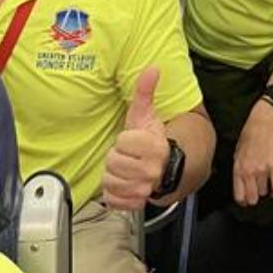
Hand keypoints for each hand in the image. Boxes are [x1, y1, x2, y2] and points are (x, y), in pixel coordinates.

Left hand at [102, 67, 169, 210]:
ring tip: (126, 169)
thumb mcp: (144, 115)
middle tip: (128, 156)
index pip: (123, 142)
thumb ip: (145, 91)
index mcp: (156, 148)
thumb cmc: (149, 139)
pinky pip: (112, 199)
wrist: (161, 167)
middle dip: (116, 158)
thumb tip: (152, 68)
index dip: (124, 139)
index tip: (133, 140)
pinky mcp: (135, 204)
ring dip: (114, 175)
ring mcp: (144, 189)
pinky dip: (113, 192)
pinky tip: (122, 183)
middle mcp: (152, 172)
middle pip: (114, 163)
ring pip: (111, 182)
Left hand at [232, 101, 272, 205]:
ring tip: (265, 186)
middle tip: (256, 196)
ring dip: (265, 191)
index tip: (245, 201)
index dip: (242, 201)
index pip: (238, 194)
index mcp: (238, 167)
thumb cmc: (250, 133)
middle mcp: (249, 171)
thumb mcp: (237, 151)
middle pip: (251, 198)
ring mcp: (262, 169)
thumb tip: (240, 182)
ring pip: (264, 193)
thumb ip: (238, 168)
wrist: (264, 121)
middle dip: (253, 199)